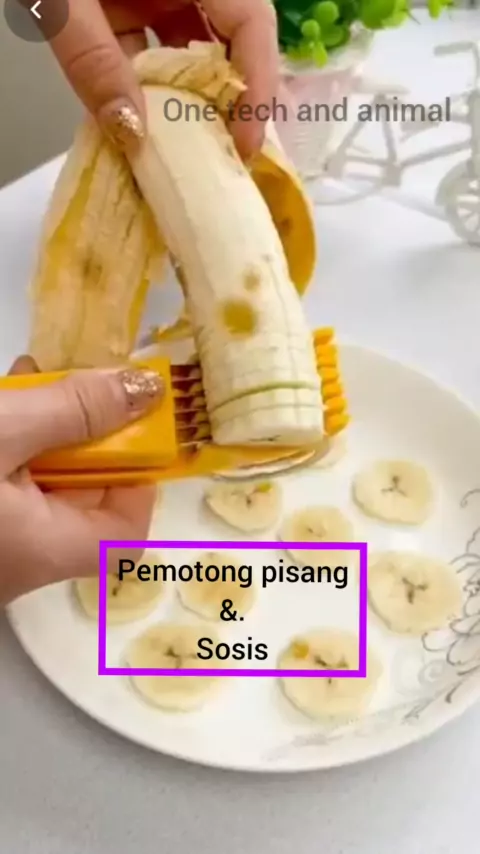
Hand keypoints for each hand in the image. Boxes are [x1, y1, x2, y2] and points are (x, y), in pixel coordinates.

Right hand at [0, 356, 163, 606]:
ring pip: (42, 490)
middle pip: (85, 504)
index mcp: (47, 550)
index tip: (124, 424)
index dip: (137, 476)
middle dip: (84, 439)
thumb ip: (74, 410)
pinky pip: (9, 490)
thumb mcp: (3, 432)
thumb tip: (148, 389)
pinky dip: (13, 448)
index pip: (129, 529)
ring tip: (27, 383)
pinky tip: (4, 406)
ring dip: (44, 435)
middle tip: (70, 384)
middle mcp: (24, 561)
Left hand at [49, 0, 278, 158]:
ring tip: (188, 153)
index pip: (250, 19)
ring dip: (192, 101)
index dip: (256, 83)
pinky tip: (145, 128)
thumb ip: (94, 60)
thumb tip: (132, 134)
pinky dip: (152, 89)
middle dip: (232, 101)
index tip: (244, 143)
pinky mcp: (134, 2)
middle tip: (227, 157)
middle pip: (233, 40)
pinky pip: (157, 48)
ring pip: (196, 49)